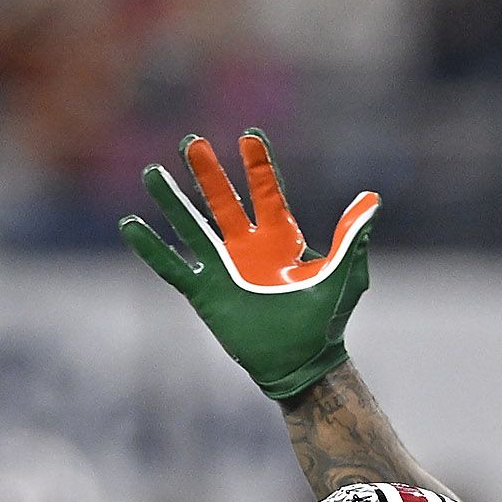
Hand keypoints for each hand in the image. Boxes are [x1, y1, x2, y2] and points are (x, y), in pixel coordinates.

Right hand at [121, 132, 379, 402]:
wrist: (302, 365)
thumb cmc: (326, 323)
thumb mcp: (344, 278)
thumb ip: (352, 240)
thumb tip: (371, 201)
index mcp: (280, 238)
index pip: (266, 192)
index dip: (258, 165)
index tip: (250, 137)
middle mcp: (248, 247)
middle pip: (222, 200)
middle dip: (207, 172)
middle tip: (190, 141)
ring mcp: (225, 268)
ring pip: (192, 226)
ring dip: (172, 201)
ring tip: (152, 173)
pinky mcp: (206, 292)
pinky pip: (174, 266)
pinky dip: (152, 248)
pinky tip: (131, 225)